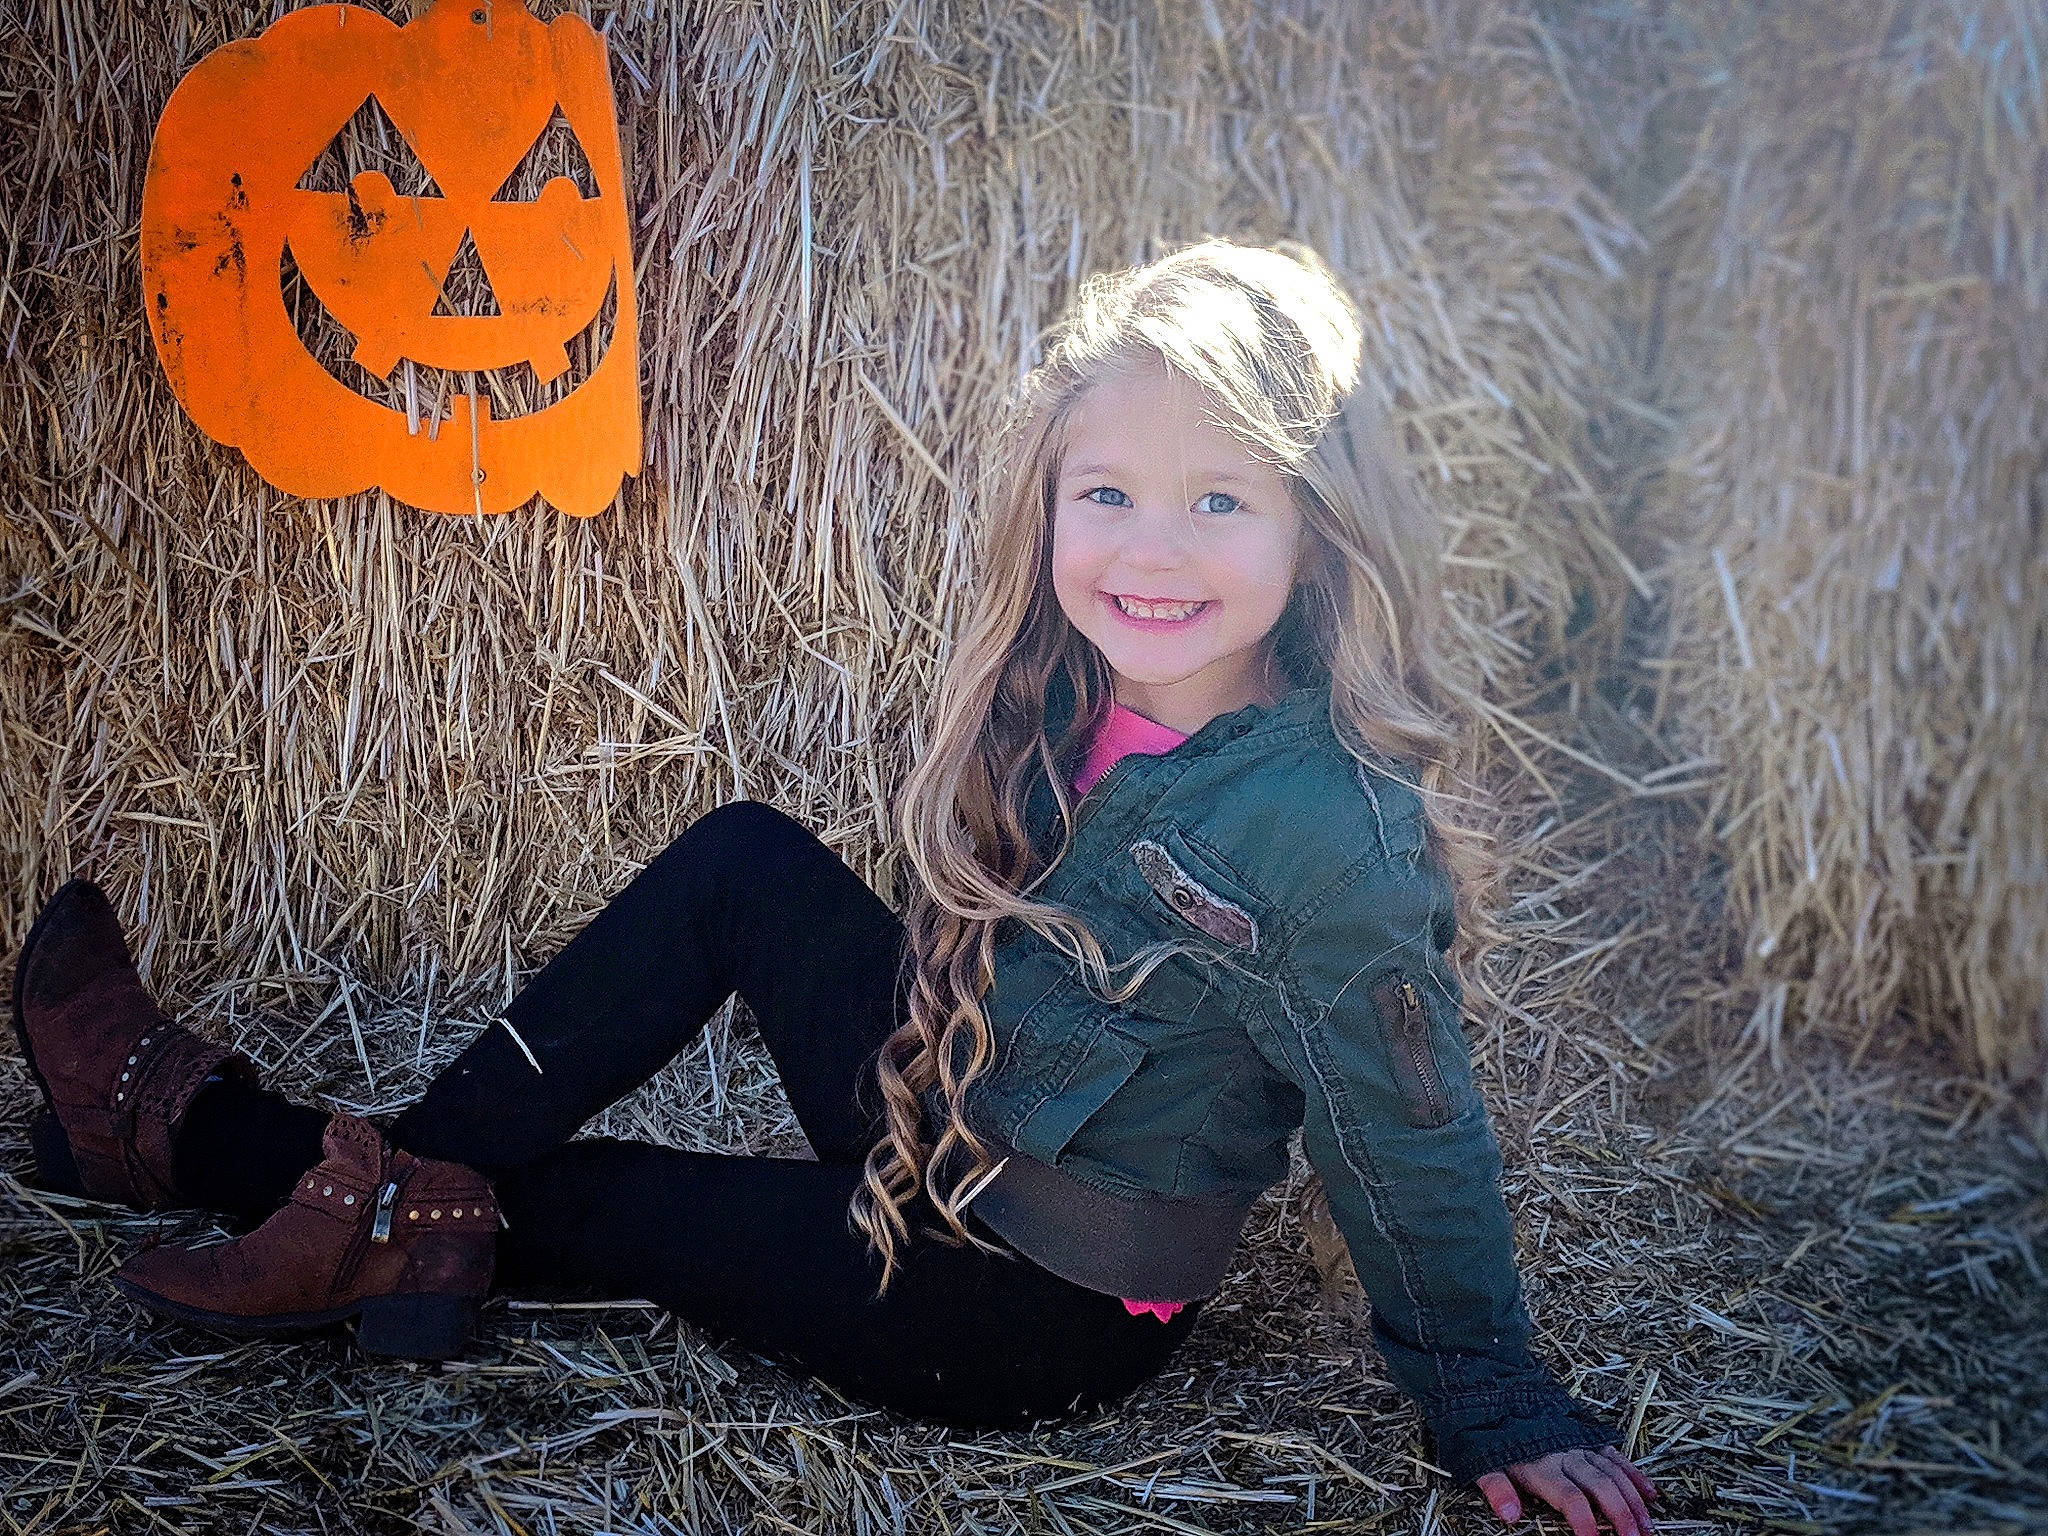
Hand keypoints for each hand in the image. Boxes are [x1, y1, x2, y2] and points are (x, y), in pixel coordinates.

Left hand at [1475, 1446, 1658, 1534]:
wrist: (1497, 1387)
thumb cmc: (1490, 1430)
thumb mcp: (1483, 1459)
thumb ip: (1496, 1487)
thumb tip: (1510, 1515)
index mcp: (1542, 1465)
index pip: (1570, 1497)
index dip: (1584, 1521)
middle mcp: (1566, 1454)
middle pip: (1601, 1487)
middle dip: (1621, 1515)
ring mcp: (1580, 1444)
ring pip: (1614, 1473)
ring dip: (1634, 1501)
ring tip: (1648, 1527)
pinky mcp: (1588, 1435)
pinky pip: (1616, 1456)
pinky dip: (1635, 1474)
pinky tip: (1650, 1493)